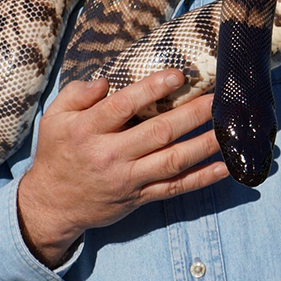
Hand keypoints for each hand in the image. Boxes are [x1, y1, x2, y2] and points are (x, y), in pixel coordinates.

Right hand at [17, 70, 227, 267]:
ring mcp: (128, 179)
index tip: (178, 75)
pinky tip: (224, 167)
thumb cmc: (57, 152)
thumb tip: (106, 81)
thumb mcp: (54, 117)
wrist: (51, 205)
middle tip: (217, 96)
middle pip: (158, 132)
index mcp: (89, 130)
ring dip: (205, 143)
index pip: (124, 106)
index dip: (152, 89)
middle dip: (192, 113)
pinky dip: (202, 178)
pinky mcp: (140, 197)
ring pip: (173, 161)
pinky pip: (175, 188)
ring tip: (229, 127)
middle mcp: (111, 155)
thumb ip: (77, 93)